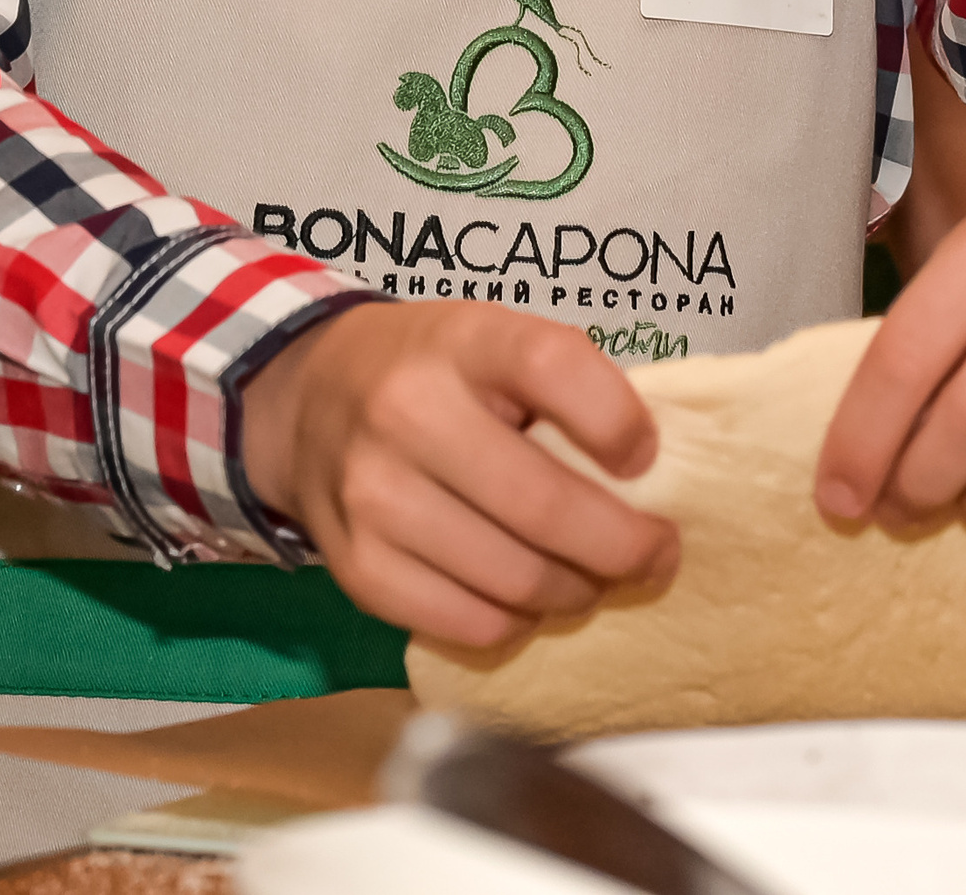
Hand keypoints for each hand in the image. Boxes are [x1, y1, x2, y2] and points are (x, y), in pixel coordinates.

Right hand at [238, 304, 678, 645]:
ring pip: (514, 580)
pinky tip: (523, 598)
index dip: (618, 421)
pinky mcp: (358, 567)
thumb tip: (651, 479)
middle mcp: (409, 411)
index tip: (645, 458)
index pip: (554, 367)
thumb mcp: (494, 340)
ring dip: (574, 592)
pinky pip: (468, 624)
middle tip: (654, 553)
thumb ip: (565, 389)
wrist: (311, 398)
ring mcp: (375, 495)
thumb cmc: (433, 370)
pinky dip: (514, 622)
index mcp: (463, 341)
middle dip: (623, 546)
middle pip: (545, 505)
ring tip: (588, 578)